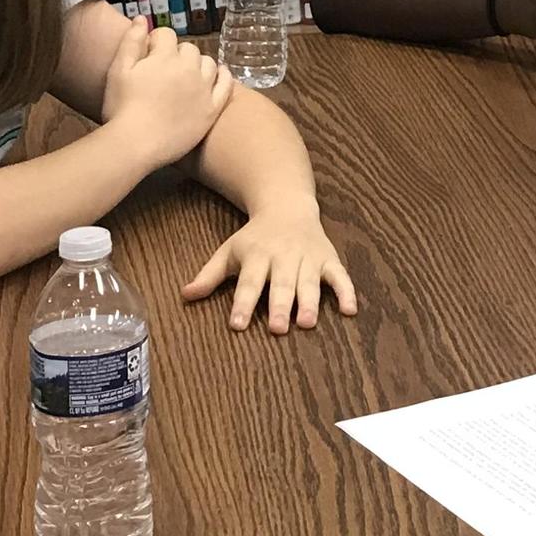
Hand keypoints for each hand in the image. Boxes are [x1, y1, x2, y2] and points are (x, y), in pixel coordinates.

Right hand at [101, 20, 234, 164]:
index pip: (167, 35)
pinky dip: (223, 76)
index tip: (149, 53)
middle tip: (164, 71)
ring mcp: (204, 88)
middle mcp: (189, 68)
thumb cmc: (121, 108)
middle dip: (177, 54)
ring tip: (186, 76)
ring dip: (198, 64)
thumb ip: (131, 42)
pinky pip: (226, 85)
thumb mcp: (118, 71)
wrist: (136, 144)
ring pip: (208, 63)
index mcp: (165, 56)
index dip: (156, 42)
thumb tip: (141, 18)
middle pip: (189, 49)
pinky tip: (217, 76)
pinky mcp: (212, 108)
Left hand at [184, 202, 356, 332]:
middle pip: (282, 283)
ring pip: (310, 281)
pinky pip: (340, 275)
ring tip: (307, 323)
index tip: (238, 325)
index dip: (243, 303)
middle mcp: (284, 256)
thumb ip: (210, 275)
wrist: (287, 206)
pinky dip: (346, 291)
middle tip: (277, 328)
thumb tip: (184, 296)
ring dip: (309, 301)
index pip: (249, 282)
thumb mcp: (229, 251)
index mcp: (257, 255)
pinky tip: (350, 311)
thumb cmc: (254, 237)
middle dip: (280, 304)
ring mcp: (308, 257)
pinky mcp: (328, 258)